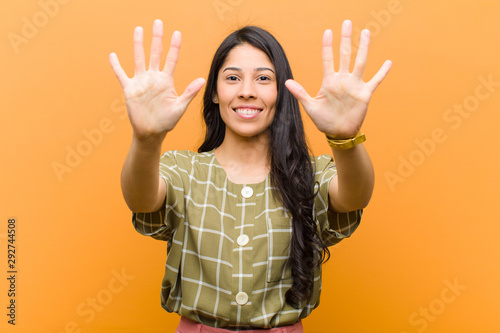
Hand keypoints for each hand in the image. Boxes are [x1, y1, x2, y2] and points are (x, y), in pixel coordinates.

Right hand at [109, 19, 204, 140]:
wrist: (151, 132)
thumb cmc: (167, 121)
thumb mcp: (180, 107)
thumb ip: (189, 93)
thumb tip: (202, 80)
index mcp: (166, 81)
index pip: (171, 59)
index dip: (174, 46)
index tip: (177, 33)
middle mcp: (154, 78)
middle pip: (155, 53)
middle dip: (157, 38)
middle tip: (158, 22)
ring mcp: (141, 82)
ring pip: (139, 59)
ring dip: (138, 44)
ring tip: (138, 29)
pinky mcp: (130, 89)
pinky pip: (121, 75)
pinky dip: (116, 66)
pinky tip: (112, 55)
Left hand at [285, 20, 391, 137]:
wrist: (338, 132)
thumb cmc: (324, 120)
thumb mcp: (310, 107)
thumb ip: (300, 93)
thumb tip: (286, 82)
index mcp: (329, 81)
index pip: (327, 59)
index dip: (327, 46)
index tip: (328, 32)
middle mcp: (342, 80)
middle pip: (345, 54)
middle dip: (345, 39)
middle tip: (347, 22)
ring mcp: (354, 85)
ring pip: (360, 62)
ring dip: (363, 48)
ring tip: (366, 33)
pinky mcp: (364, 94)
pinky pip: (375, 81)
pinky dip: (382, 73)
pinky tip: (388, 62)